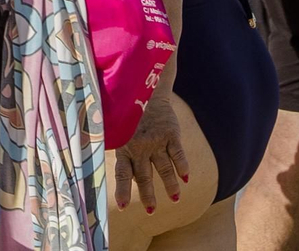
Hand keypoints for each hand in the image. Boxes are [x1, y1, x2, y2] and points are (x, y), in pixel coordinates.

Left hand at [114, 96, 189, 213]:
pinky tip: (185, 178)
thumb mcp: (117, 129)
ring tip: (174, 198)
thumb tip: (112, 167)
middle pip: (144, 176)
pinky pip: (178, 154)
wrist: (147, 89)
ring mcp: (156, 141)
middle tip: (151, 210)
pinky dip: (182, 167)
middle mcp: (140, 147)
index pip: (122, 173)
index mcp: (124, 147)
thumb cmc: (129, 113)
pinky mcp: (171, 134)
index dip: (123, 190)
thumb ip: (118, 148)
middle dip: (148, 195)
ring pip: (164, 168)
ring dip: (170, 185)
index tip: (123, 206)